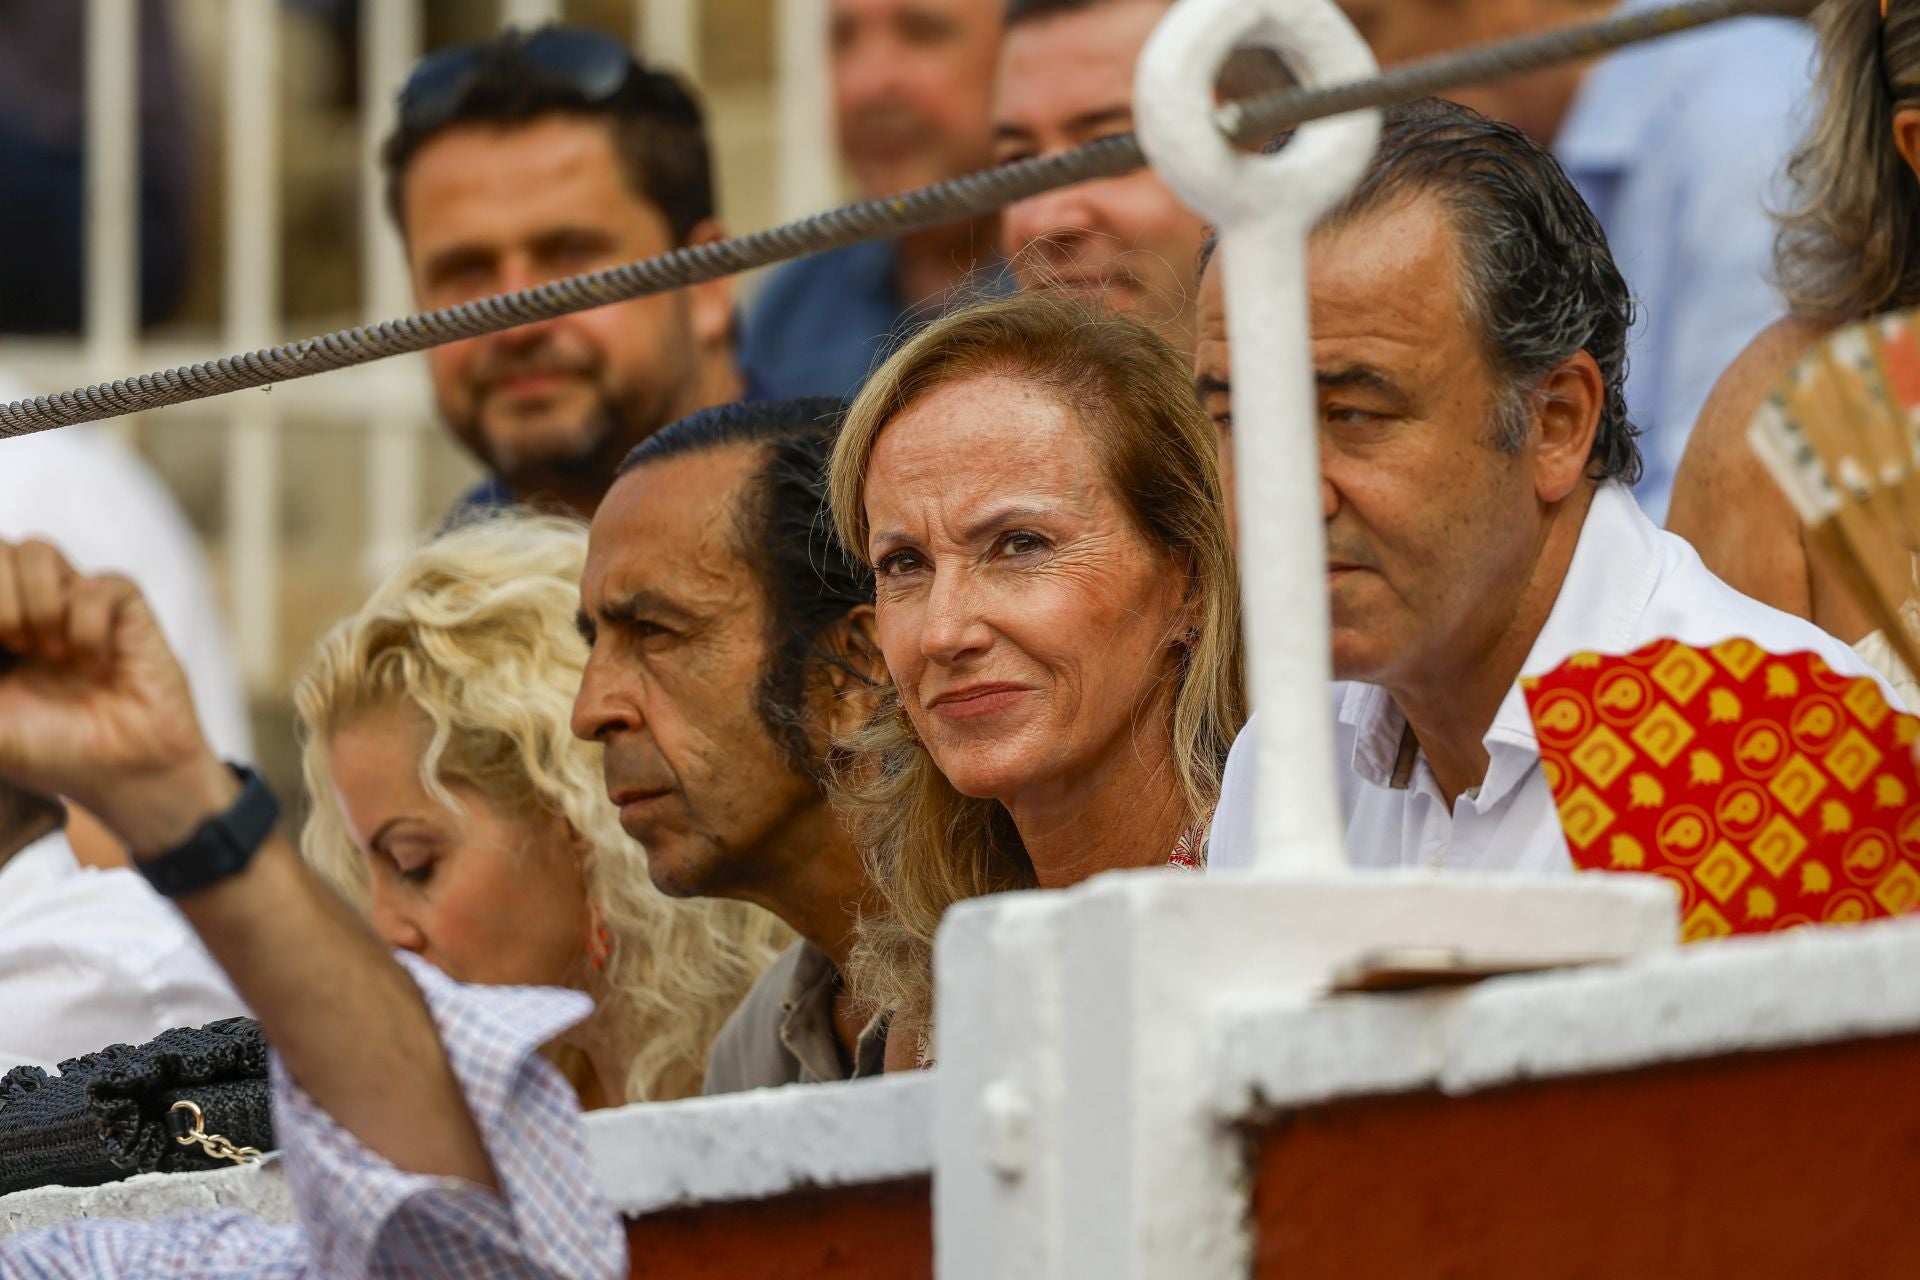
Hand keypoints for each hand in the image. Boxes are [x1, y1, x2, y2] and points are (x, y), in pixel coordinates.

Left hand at [0, 539, 235, 854]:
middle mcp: (25, 607)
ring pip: (36, 550)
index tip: (0, 648)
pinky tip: (94, 664)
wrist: (124, 775)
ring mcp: (74, 604)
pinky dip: (88, 625)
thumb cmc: (50, 754)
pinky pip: (98, 584)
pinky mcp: (124, 609)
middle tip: (14, 643)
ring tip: (49, 651)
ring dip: (38, 602)